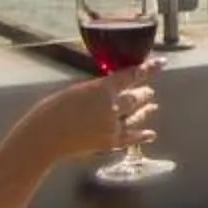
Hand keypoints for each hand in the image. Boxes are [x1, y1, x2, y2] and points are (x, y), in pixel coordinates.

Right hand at [26, 65, 159, 165]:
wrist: (45, 136)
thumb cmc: (53, 109)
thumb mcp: (78, 91)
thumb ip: (98, 91)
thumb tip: (111, 92)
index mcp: (102, 89)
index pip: (131, 76)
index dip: (148, 69)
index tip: (161, 64)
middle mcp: (112, 107)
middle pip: (135, 98)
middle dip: (143, 93)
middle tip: (149, 90)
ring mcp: (113, 126)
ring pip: (136, 116)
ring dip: (145, 110)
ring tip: (153, 105)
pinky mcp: (109, 143)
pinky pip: (131, 138)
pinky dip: (142, 135)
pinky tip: (151, 134)